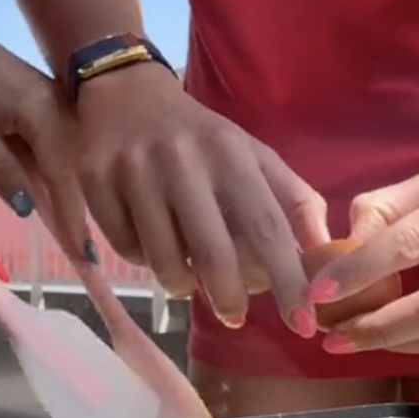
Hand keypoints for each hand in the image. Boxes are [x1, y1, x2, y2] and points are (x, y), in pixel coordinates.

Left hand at [0, 11, 89, 258]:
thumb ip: (1, 165)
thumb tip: (31, 210)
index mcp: (43, 111)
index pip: (66, 175)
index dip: (74, 218)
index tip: (84, 257)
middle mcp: (60, 110)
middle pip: (79, 172)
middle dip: (83, 217)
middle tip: (90, 264)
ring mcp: (56, 109)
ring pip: (72, 165)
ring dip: (75, 203)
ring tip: (83, 248)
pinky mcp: (46, 111)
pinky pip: (59, 153)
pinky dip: (61, 184)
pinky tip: (62, 213)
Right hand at [76, 62, 330, 330]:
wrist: (126, 93)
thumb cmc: (200, 137)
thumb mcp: (252, 155)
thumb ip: (293, 201)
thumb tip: (324, 259)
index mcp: (229, 152)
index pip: (265, 226)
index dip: (287, 280)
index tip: (303, 324)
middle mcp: (181, 159)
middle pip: (211, 253)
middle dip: (229, 298)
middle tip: (235, 316)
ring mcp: (133, 169)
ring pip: (162, 260)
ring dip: (181, 283)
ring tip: (188, 275)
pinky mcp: (94, 180)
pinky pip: (125, 249)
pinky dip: (143, 260)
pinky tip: (151, 240)